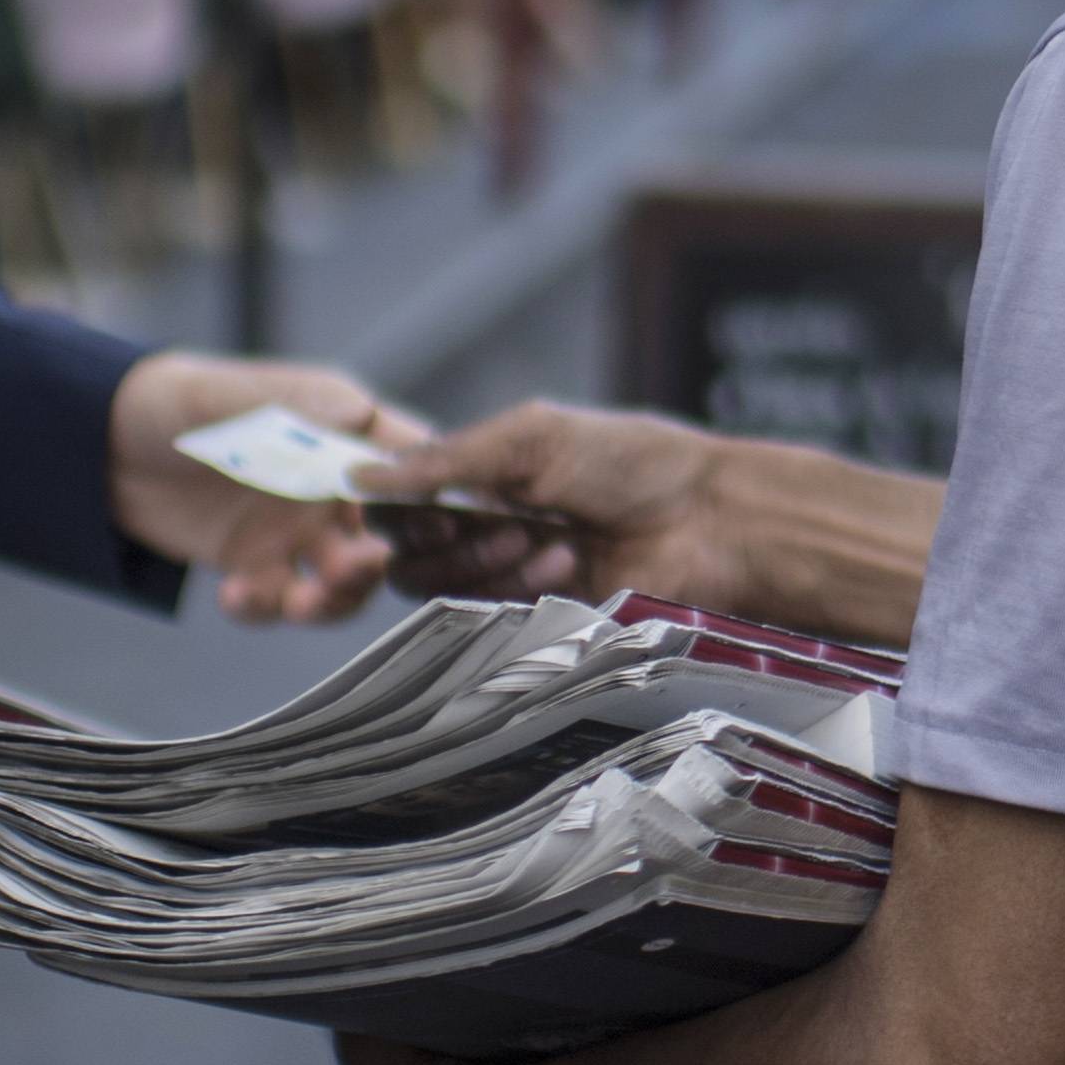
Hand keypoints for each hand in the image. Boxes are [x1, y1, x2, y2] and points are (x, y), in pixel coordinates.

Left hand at [109, 352, 425, 625]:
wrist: (104, 443)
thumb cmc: (181, 400)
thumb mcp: (240, 395)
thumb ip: (300, 405)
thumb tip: (362, 412)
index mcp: (343, 434)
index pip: (408, 462)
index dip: (429, 493)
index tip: (426, 523)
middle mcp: (329, 487)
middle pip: (386, 537)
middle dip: (377, 563)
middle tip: (350, 570)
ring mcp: (295, 531)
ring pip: (342, 583)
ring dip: (332, 601)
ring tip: (298, 602)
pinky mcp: (256, 565)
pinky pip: (279, 602)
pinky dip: (264, 609)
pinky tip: (233, 595)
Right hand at [353, 401, 734, 607]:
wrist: (706, 519)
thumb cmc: (630, 462)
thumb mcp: (532, 439)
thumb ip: (445, 461)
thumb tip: (357, 476)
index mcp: (479, 478)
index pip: (398, 505)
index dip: (402, 511)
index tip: (435, 505)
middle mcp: (484, 528)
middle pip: (409, 558)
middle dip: (451, 540)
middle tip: (510, 521)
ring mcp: (509, 578)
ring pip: (445, 594)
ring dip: (489, 564)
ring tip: (550, 538)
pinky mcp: (538, 620)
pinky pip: (489, 624)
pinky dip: (519, 591)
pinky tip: (567, 564)